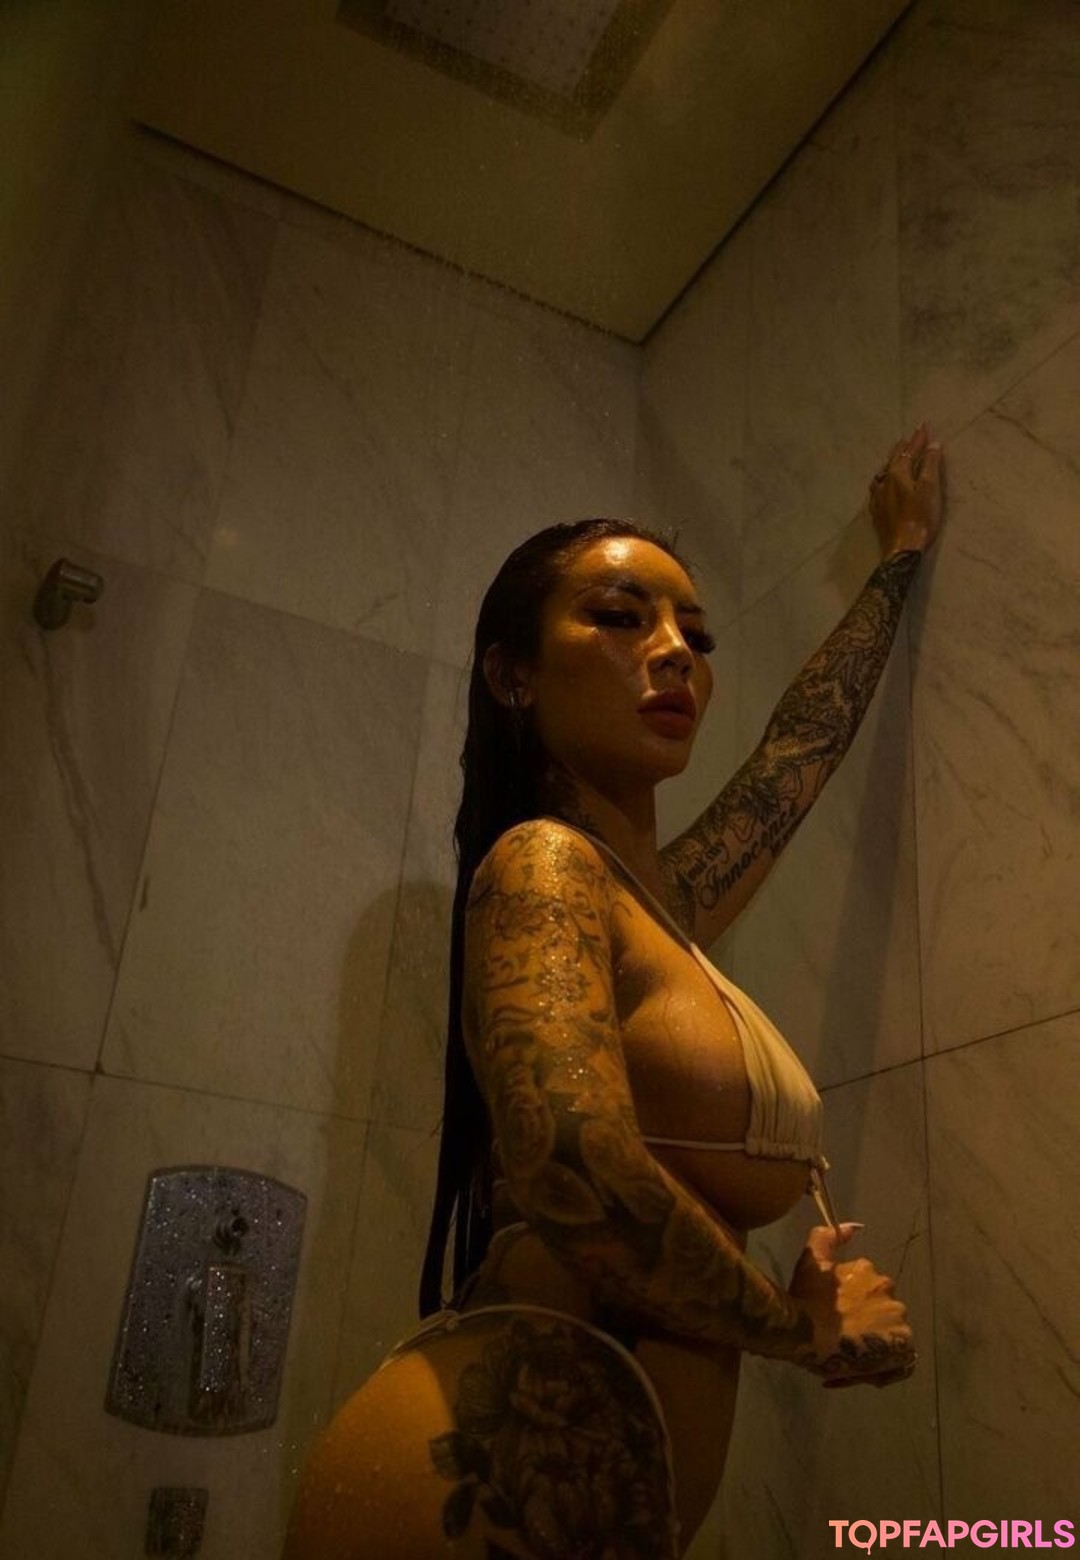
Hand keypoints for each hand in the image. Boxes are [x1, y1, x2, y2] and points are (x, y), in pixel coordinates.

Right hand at [786, 1223, 915, 1388]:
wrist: (806, 1331)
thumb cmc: (805, 1298)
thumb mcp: (812, 1261)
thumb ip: (828, 1237)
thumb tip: (854, 1226)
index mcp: (869, 1272)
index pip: (869, 1293)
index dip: (854, 1309)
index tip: (837, 1321)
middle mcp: (889, 1291)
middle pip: (882, 1313)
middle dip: (868, 1326)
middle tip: (844, 1341)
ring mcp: (898, 1319)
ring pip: (892, 1336)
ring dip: (878, 1347)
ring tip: (853, 1359)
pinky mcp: (902, 1347)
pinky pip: (901, 1362)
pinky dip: (887, 1367)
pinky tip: (866, 1371)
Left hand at [869, 422, 944, 559]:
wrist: (902, 547)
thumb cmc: (921, 517)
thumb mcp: (930, 488)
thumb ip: (930, 465)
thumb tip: (932, 445)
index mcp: (897, 473)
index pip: (910, 450)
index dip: (918, 438)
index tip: (924, 426)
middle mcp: (884, 481)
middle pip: (894, 459)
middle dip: (904, 447)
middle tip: (909, 437)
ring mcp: (877, 496)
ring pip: (884, 472)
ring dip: (892, 461)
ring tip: (896, 455)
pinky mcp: (876, 510)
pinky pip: (878, 487)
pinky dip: (884, 478)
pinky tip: (883, 482)